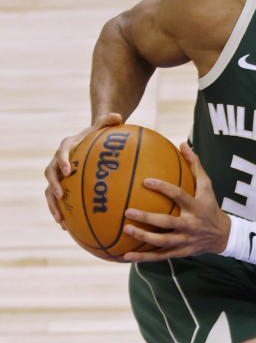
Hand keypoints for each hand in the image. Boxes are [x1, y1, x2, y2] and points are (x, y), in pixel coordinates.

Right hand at [44, 112, 123, 227]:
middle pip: (50, 174)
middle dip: (54, 186)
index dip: (63, 161)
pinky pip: (58, 201)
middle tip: (60, 196)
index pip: (62, 152)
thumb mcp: (102, 127)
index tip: (68, 170)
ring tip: (60, 219)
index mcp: (68, 147)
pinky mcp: (61, 187)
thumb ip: (108, 121)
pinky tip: (67, 227)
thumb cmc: (97, 135)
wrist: (88, 142)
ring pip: (50, 191)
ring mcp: (58, 176)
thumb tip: (118, 115)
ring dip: (54, 205)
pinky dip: (62, 212)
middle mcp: (58, 162)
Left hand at [122, 143, 231, 261]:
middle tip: (127, 211)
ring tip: (125, 229)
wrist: (223, 236)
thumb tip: (182, 144)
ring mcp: (185, 240)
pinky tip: (125, 256)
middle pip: (167, 222)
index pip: (179, 196)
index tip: (145, 181)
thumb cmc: (210, 206)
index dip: (163, 189)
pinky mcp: (180, 252)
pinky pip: (159, 256)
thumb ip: (194, 166)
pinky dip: (143, 258)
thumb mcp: (207, 187)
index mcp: (196, 207)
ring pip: (162, 241)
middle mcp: (190, 224)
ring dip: (143, 237)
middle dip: (147, 218)